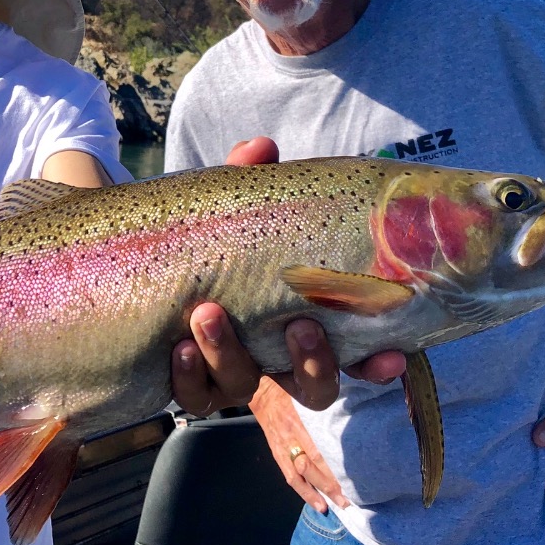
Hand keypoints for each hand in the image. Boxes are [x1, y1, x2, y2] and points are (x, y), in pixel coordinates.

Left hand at [168, 136, 405, 416]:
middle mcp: (277, 359)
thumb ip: (253, 182)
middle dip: (312, 362)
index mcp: (306, 323)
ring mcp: (235, 375)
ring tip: (209, 314)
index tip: (392, 355)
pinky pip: (195, 396)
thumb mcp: (238, 208)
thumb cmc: (219, 239)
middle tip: (299, 324)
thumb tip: (261, 148)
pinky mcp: (193, 384)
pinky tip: (179, 347)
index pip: (357, 355)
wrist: (152, 262)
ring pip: (246, 388)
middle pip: (313, 388)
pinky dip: (189, 375)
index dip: (377, 364)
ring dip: (231, 355)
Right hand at [251, 375, 348, 510]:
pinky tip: (317, 503)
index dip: (335, 466)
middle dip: (331, 483)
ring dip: (319, 492)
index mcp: (302, 419)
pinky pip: (290, 477)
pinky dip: (304, 492)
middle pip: (314, 464)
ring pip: (302, 475)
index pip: (320, 448)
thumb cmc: (290, 391)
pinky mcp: (277, 453)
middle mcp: (293, 435)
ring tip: (335, 505)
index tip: (352, 478)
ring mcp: (283, 447)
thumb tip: (351, 423)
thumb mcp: (308, 395)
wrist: (262, 392)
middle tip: (348, 499)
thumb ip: (326, 409)